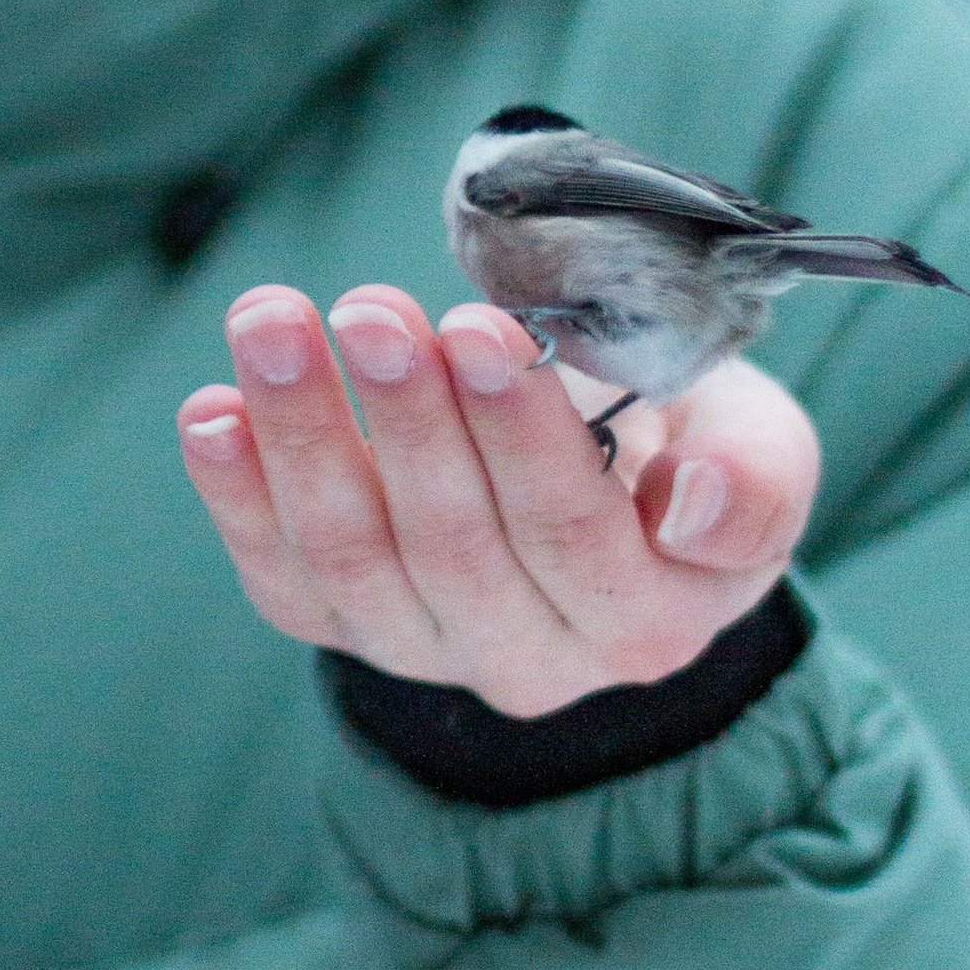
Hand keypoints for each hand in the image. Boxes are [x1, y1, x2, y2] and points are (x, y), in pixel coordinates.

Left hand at [177, 286, 818, 716]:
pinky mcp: (346, 623)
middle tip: (370, 309)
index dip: (519, 436)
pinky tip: (210, 412)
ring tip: (274, 323)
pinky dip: (236, 496)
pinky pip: (282, 576)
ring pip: (354, 560)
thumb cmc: (685, 450)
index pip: (572, 537)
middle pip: (454, 548)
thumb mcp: (759, 448)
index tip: (476, 327)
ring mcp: (426, 647)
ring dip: (306, 435)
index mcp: (645, 620)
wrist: (617, 498)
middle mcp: (532, 660)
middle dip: (405, 419)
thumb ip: (757, 479)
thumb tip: (697, 507)